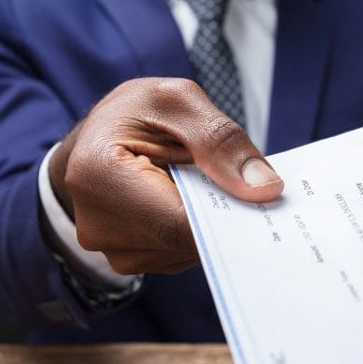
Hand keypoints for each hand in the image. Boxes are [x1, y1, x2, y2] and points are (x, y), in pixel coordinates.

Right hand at [48, 78, 282, 274]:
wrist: (96, 141)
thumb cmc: (133, 115)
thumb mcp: (176, 102)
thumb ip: (222, 141)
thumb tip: (266, 189)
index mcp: (100, 177)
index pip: (181, 221)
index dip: (229, 215)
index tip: (265, 204)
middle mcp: (101, 228)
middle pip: (188, 241)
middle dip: (222, 216)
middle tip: (244, 188)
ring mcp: (114, 252)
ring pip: (189, 251)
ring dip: (209, 223)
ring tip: (204, 186)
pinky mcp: (131, 261)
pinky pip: (180, 254)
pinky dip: (197, 231)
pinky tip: (193, 203)